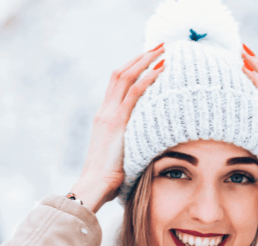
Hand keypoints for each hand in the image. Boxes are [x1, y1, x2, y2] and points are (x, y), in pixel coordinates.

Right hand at [71, 45, 164, 212]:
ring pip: (126, 77)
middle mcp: (104, 111)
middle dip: (139, 57)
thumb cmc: (110, 178)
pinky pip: (133, 94)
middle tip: (158, 46)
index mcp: (104, 117)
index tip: (149, 58)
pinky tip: (160, 70)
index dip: (132, 68)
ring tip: (162, 50)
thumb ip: (131, 143)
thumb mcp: (121, 154)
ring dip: (145, 61)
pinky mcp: (116, 123)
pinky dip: (147, 79)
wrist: (95, 186)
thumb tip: (149, 145)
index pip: (117, 84)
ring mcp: (109, 115)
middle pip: (120, 73)